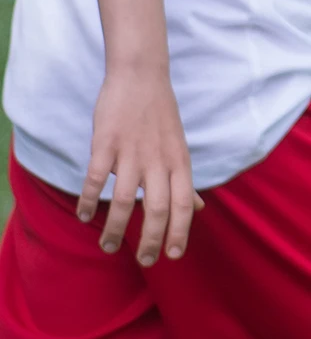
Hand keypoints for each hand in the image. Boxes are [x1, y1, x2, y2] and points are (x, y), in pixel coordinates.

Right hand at [77, 68, 200, 264]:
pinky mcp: (106, 143)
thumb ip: (185, 182)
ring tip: (108, 247)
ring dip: (115, 228)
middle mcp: (159, 161)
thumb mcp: (181, 149)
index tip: (173, 256)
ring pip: (123, 200)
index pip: (185, 205)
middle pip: (157, 209)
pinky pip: (95, 178)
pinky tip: (81, 216)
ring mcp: (131, 152)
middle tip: (144, 261)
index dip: (180, 232)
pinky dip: (86, 199)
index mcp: (180, 163)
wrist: (141, 77)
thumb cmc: (161, 117)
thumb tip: (200, 209)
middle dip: (150, 240)